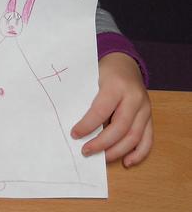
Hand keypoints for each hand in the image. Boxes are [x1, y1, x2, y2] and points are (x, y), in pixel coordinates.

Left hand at [71, 52, 152, 166]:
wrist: (125, 62)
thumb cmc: (104, 70)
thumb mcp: (92, 77)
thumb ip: (86, 97)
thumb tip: (73, 123)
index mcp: (116, 85)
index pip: (101, 111)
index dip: (87, 125)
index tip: (75, 134)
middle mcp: (134, 97)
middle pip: (120, 127)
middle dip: (102, 143)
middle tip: (86, 150)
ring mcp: (145, 108)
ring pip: (135, 136)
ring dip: (118, 151)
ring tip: (102, 158)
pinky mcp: (150, 116)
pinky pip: (147, 138)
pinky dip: (139, 153)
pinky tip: (127, 162)